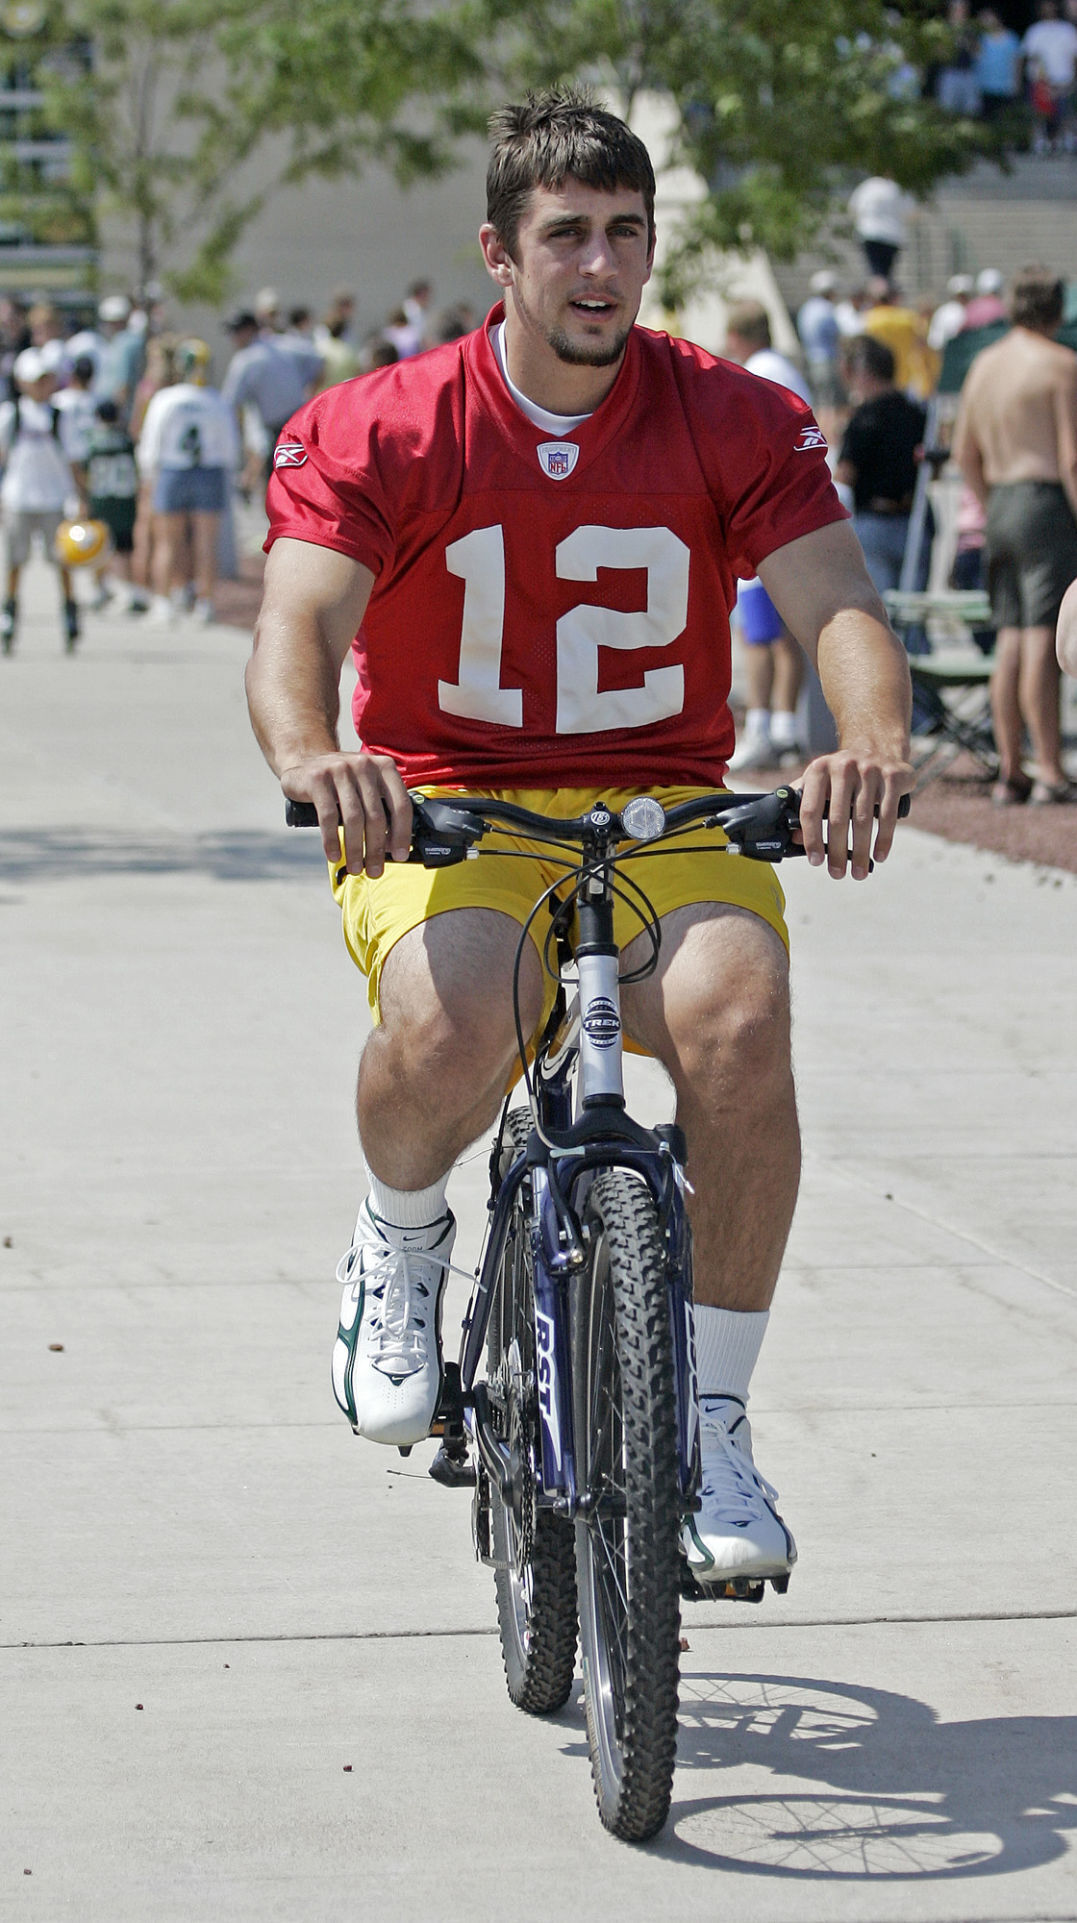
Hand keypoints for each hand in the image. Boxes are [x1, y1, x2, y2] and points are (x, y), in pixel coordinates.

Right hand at [280, 751, 411, 876]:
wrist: (305, 759)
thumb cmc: (342, 782)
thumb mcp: (366, 786)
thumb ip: (381, 808)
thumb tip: (392, 848)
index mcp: (384, 767)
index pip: (400, 805)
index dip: (402, 834)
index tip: (399, 856)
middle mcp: (364, 765)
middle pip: (376, 816)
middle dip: (376, 849)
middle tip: (374, 871)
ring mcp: (340, 770)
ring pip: (353, 818)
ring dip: (355, 849)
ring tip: (356, 868)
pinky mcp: (318, 779)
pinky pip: (328, 816)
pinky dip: (332, 840)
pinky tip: (334, 856)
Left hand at [797, 749, 913, 880]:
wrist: (877, 749)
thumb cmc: (842, 776)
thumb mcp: (820, 784)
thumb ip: (804, 806)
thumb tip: (795, 838)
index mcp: (818, 769)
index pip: (810, 810)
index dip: (811, 839)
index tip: (815, 861)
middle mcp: (843, 766)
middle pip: (837, 819)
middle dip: (837, 852)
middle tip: (837, 874)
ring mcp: (870, 769)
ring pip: (863, 820)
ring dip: (861, 852)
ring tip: (858, 872)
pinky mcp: (893, 776)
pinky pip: (887, 815)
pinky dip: (884, 839)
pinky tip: (879, 856)